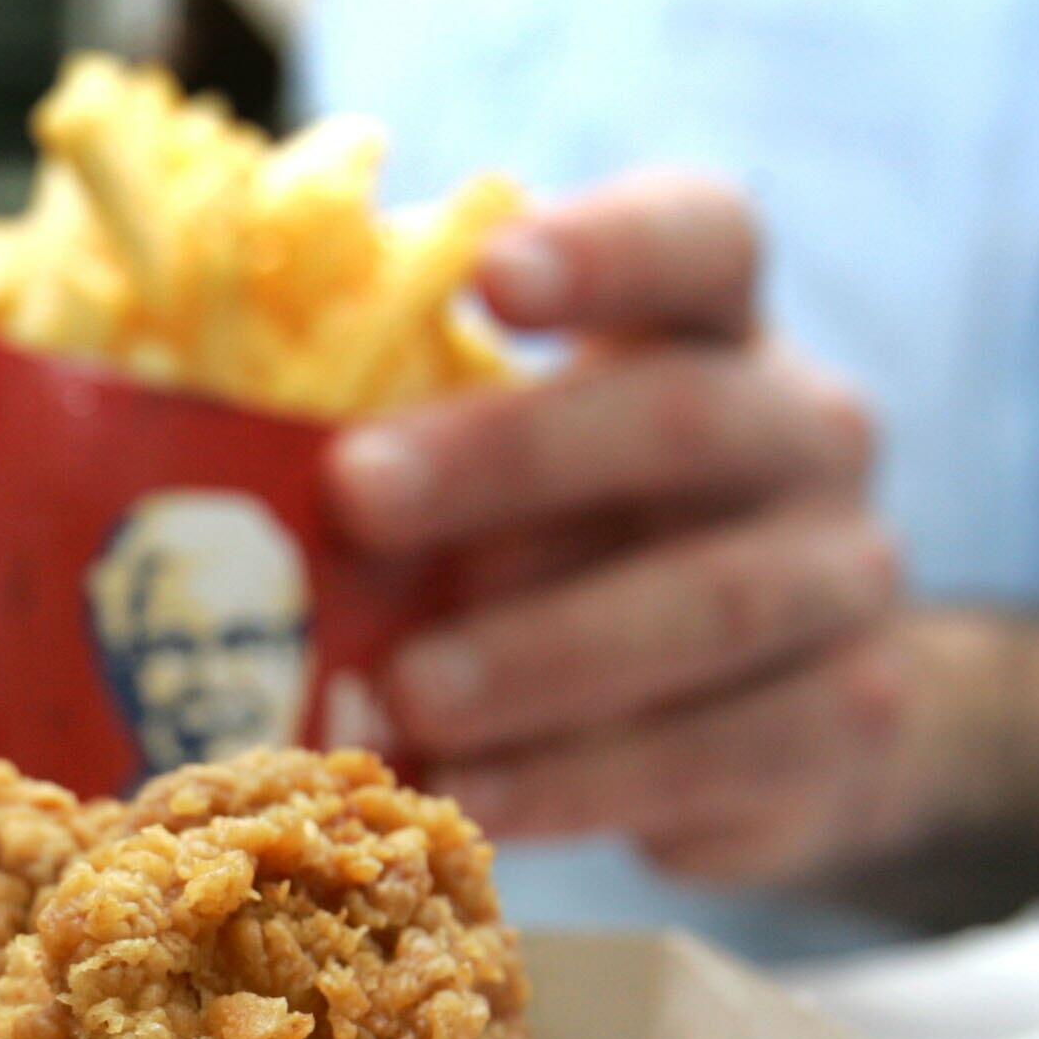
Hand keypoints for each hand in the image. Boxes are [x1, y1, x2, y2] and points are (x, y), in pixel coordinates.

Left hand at [327, 171, 916, 884]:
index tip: (489, 276)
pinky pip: (714, 753)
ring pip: (710, 605)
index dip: (601, 251)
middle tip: (358, 497)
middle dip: (505, 460)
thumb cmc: (577, 549)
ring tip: (407, 699)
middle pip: (679, 420)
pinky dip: (575, 782)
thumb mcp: (507, 469)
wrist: (784, 715)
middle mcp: (806, 431)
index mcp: (717, 326)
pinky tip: (467, 799)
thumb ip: (407, 438)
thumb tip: (192, 463)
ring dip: (539, 654)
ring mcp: (843, 579)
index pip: (696, 239)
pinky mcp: (846, 720)